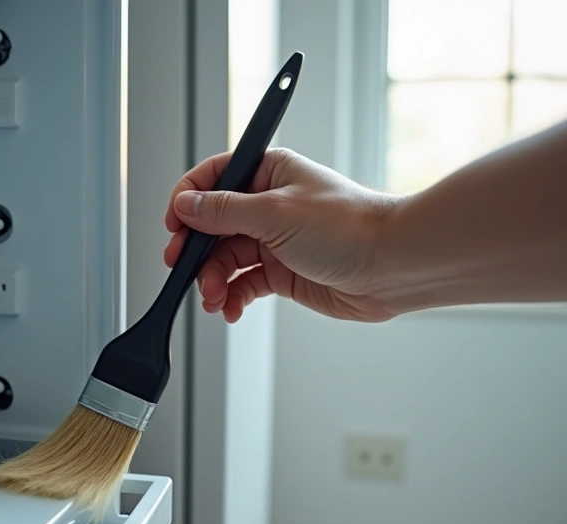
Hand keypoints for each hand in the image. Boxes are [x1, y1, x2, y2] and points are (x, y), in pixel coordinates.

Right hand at [164, 148, 401, 322]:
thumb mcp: (275, 212)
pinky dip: (232, 297)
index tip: (174, 224)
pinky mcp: (283, 272)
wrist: (392, 266)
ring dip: (213, 280)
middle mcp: (269, 204)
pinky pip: (244, 283)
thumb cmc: (349, 227)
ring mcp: (275, 240)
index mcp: (268, 173)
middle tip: (182, 268)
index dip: (188, 200)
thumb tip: (187, 205)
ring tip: (213, 297)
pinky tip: (229, 307)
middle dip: (196, 251)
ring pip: (225, 258)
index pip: (213, 178)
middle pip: (213, 225)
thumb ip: (224, 211)